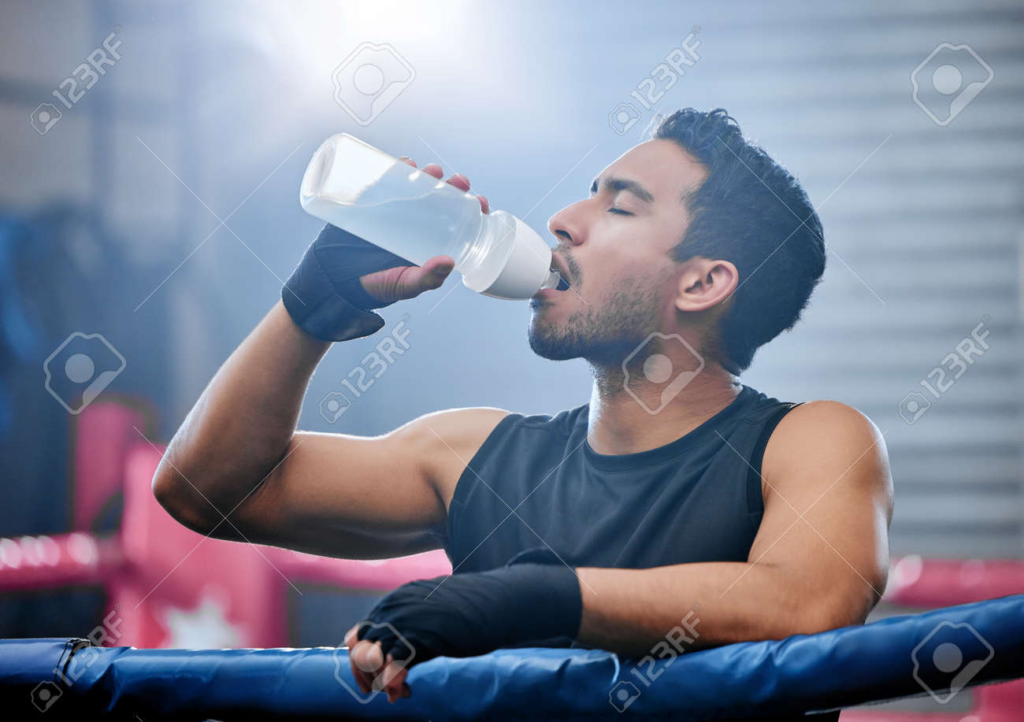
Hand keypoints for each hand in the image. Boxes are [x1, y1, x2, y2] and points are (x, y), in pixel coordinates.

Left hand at [342, 559, 582, 704]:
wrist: (497, 601)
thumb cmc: (470, 609)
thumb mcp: (434, 611)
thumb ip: (413, 627)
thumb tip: (399, 657)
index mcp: (396, 598)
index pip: (358, 634)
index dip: (362, 661)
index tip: (374, 679)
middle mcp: (394, 608)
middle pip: (360, 650)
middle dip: (366, 676)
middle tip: (382, 691)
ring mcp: (404, 621)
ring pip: (371, 660)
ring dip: (380, 683)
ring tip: (399, 692)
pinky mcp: (419, 637)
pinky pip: (391, 667)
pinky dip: (393, 684)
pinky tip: (406, 692)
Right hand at [357, 157, 488, 305]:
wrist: (338, 278)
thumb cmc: (378, 285)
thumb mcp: (407, 285)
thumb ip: (428, 278)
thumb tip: (449, 262)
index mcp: (431, 241)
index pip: (458, 221)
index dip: (471, 210)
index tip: (481, 203)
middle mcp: (417, 223)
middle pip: (441, 198)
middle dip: (454, 186)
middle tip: (459, 181)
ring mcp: (396, 210)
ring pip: (417, 185)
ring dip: (429, 174)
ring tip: (433, 171)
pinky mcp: (374, 202)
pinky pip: (388, 180)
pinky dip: (397, 168)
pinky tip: (406, 164)